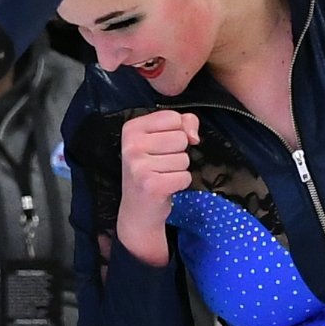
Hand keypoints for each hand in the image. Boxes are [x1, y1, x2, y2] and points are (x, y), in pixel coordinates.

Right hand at [112, 105, 196, 267]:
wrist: (138, 209)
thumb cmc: (151, 169)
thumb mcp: (162, 138)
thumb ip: (183, 123)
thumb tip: (193, 137)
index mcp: (131, 128)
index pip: (173, 117)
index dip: (177, 131)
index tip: (161, 146)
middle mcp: (131, 145)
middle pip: (180, 138)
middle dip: (178, 152)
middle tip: (160, 164)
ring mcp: (139, 166)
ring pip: (184, 158)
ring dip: (179, 169)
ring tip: (162, 175)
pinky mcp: (151, 185)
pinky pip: (185, 176)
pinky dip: (180, 183)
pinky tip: (165, 187)